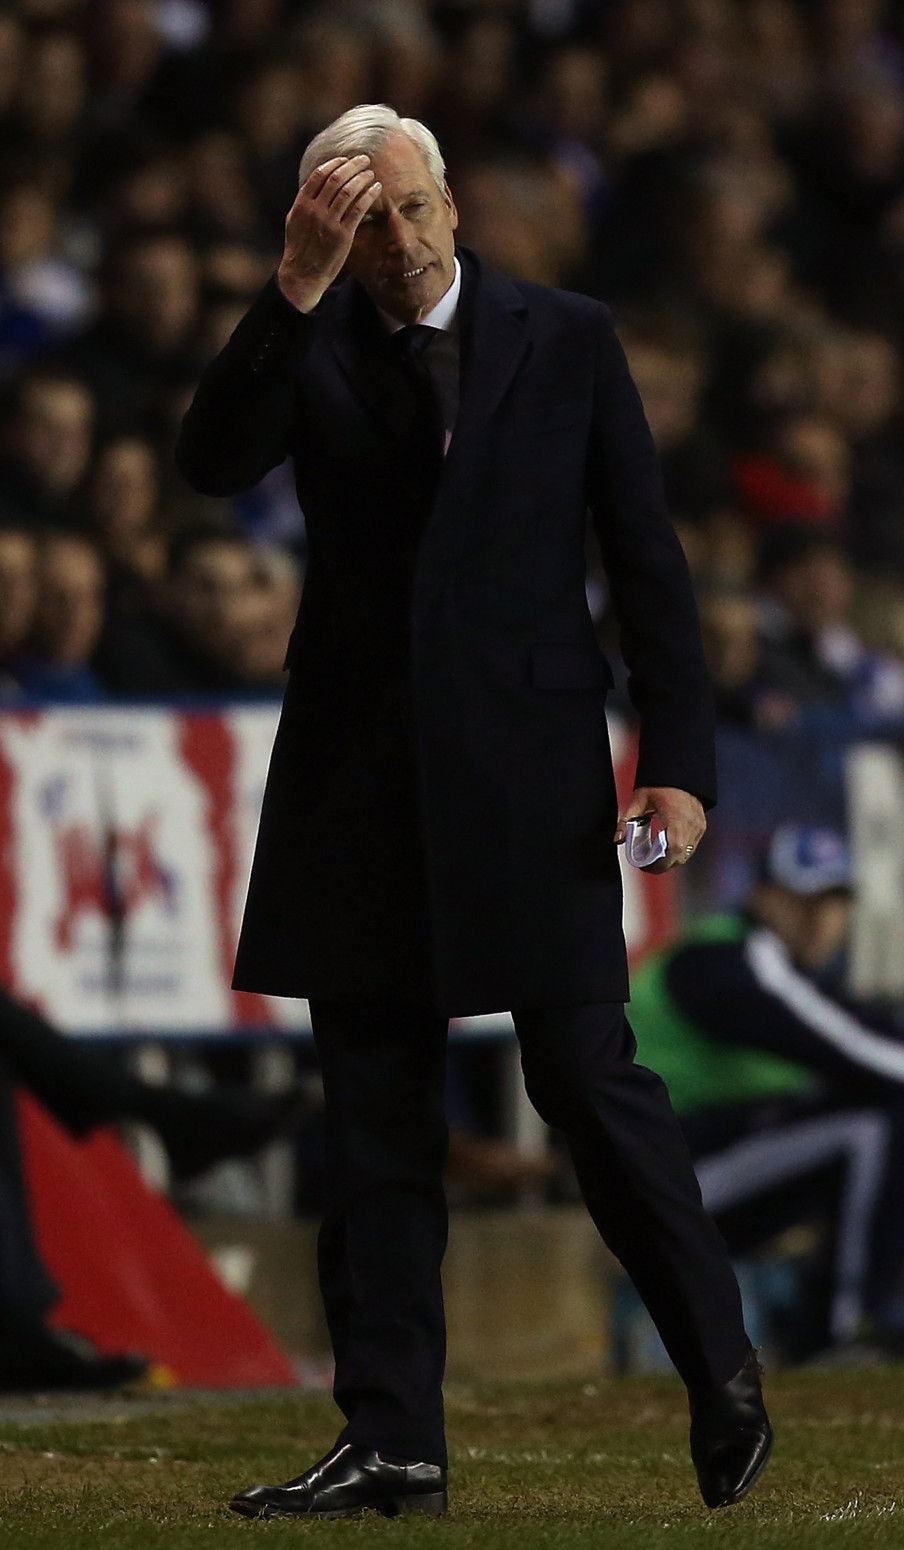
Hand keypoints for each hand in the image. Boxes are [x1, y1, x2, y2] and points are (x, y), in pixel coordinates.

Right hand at [277, 155, 381, 312]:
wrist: (303, 274)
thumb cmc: (299, 248)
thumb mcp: (294, 221)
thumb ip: (304, 202)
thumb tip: (313, 185)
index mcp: (302, 204)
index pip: (319, 175)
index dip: (335, 163)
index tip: (345, 159)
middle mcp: (315, 210)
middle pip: (336, 179)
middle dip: (352, 166)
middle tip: (364, 160)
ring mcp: (329, 222)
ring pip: (348, 191)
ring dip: (362, 178)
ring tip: (371, 173)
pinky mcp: (342, 235)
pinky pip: (358, 209)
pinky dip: (368, 196)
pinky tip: (376, 188)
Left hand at [614, 786, 705, 873]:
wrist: (679, 770)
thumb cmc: (659, 783)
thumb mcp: (638, 800)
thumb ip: (626, 821)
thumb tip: (618, 839)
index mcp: (676, 817)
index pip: (672, 850)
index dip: (661, 864)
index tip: (647, 867)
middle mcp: (690, 823)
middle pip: (680, 856)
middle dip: (664, 864)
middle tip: (649, 865)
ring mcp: (698, 825)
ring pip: (687, 853)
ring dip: (672, 859)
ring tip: (656, 857)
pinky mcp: (701, 825)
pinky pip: (692, 846)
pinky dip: (680, 851)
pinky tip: (667, 847)